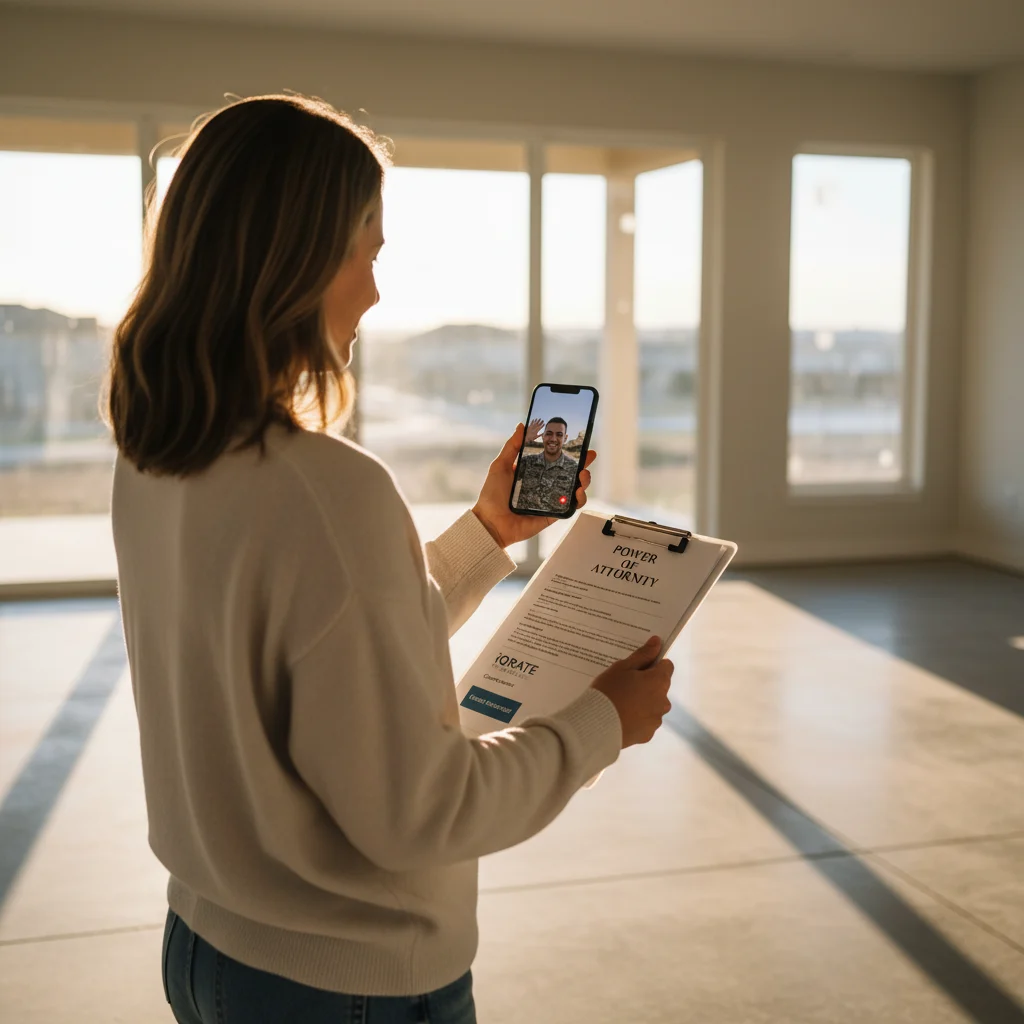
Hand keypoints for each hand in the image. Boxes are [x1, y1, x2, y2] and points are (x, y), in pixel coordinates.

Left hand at [471, 422, 596, 547]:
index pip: (556, 460)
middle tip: (588, 456)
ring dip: (584, 481)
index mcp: (534, 473)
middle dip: (583, 464)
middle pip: (570, 473)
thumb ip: (512, 446)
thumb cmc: (492, 495)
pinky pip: (570, 507)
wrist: (490, 522)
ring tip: (583, 475)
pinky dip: (578, 500)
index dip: (570, 452)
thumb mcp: (500, 465)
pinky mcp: (553, 514)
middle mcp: (545, 485)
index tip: (580, 444)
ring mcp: (550, 500)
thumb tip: (522, 426)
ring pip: (575, 490)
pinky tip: (578, 492)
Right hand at [590, 636, 673, 747]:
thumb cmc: (609, 691)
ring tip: (621, 704)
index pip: (667, 666)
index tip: (637, 668)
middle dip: (647, 685)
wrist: (596, 726)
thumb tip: (657, 642)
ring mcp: (656, 720)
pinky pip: (646, 722)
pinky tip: (621, 718)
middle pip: (659, 687)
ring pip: (653, 705)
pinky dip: (638, 719)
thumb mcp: (622, 668)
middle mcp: (663, 701)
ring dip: (643, 703)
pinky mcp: (648, 734)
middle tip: (624, 686)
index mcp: (659, 681)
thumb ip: (642, 655)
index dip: (653, 665)